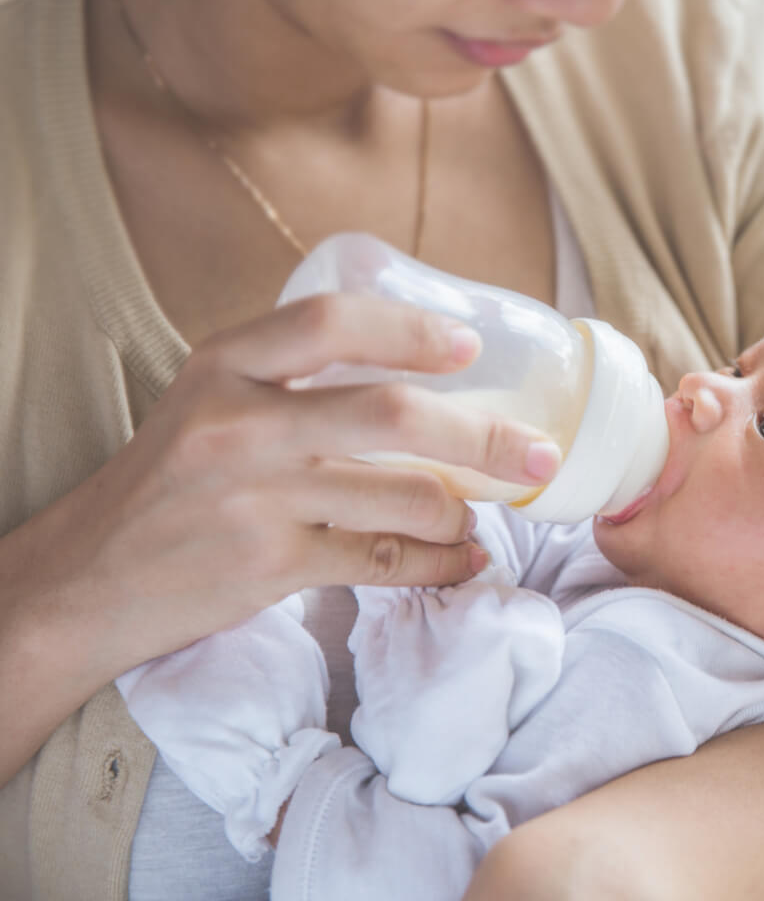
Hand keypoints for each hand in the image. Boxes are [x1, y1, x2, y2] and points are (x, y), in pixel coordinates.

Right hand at [0, 294, 560, 781]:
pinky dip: (440, 563)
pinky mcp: (270, 567)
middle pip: (392, 415)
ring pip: (403, 497)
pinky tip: (463, 560)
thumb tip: (425, 374)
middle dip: (485, 436)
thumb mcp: (210, 401)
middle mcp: (239, 424)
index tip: (471, 346)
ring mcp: (256, 499)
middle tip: (538, 453)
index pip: (332, 322)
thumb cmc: (170, 481)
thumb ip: (294, 379)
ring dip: (465, 509)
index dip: (412, 330)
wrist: (87, 578)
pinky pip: (386, 561)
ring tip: (484, 512)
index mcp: (225, 365)